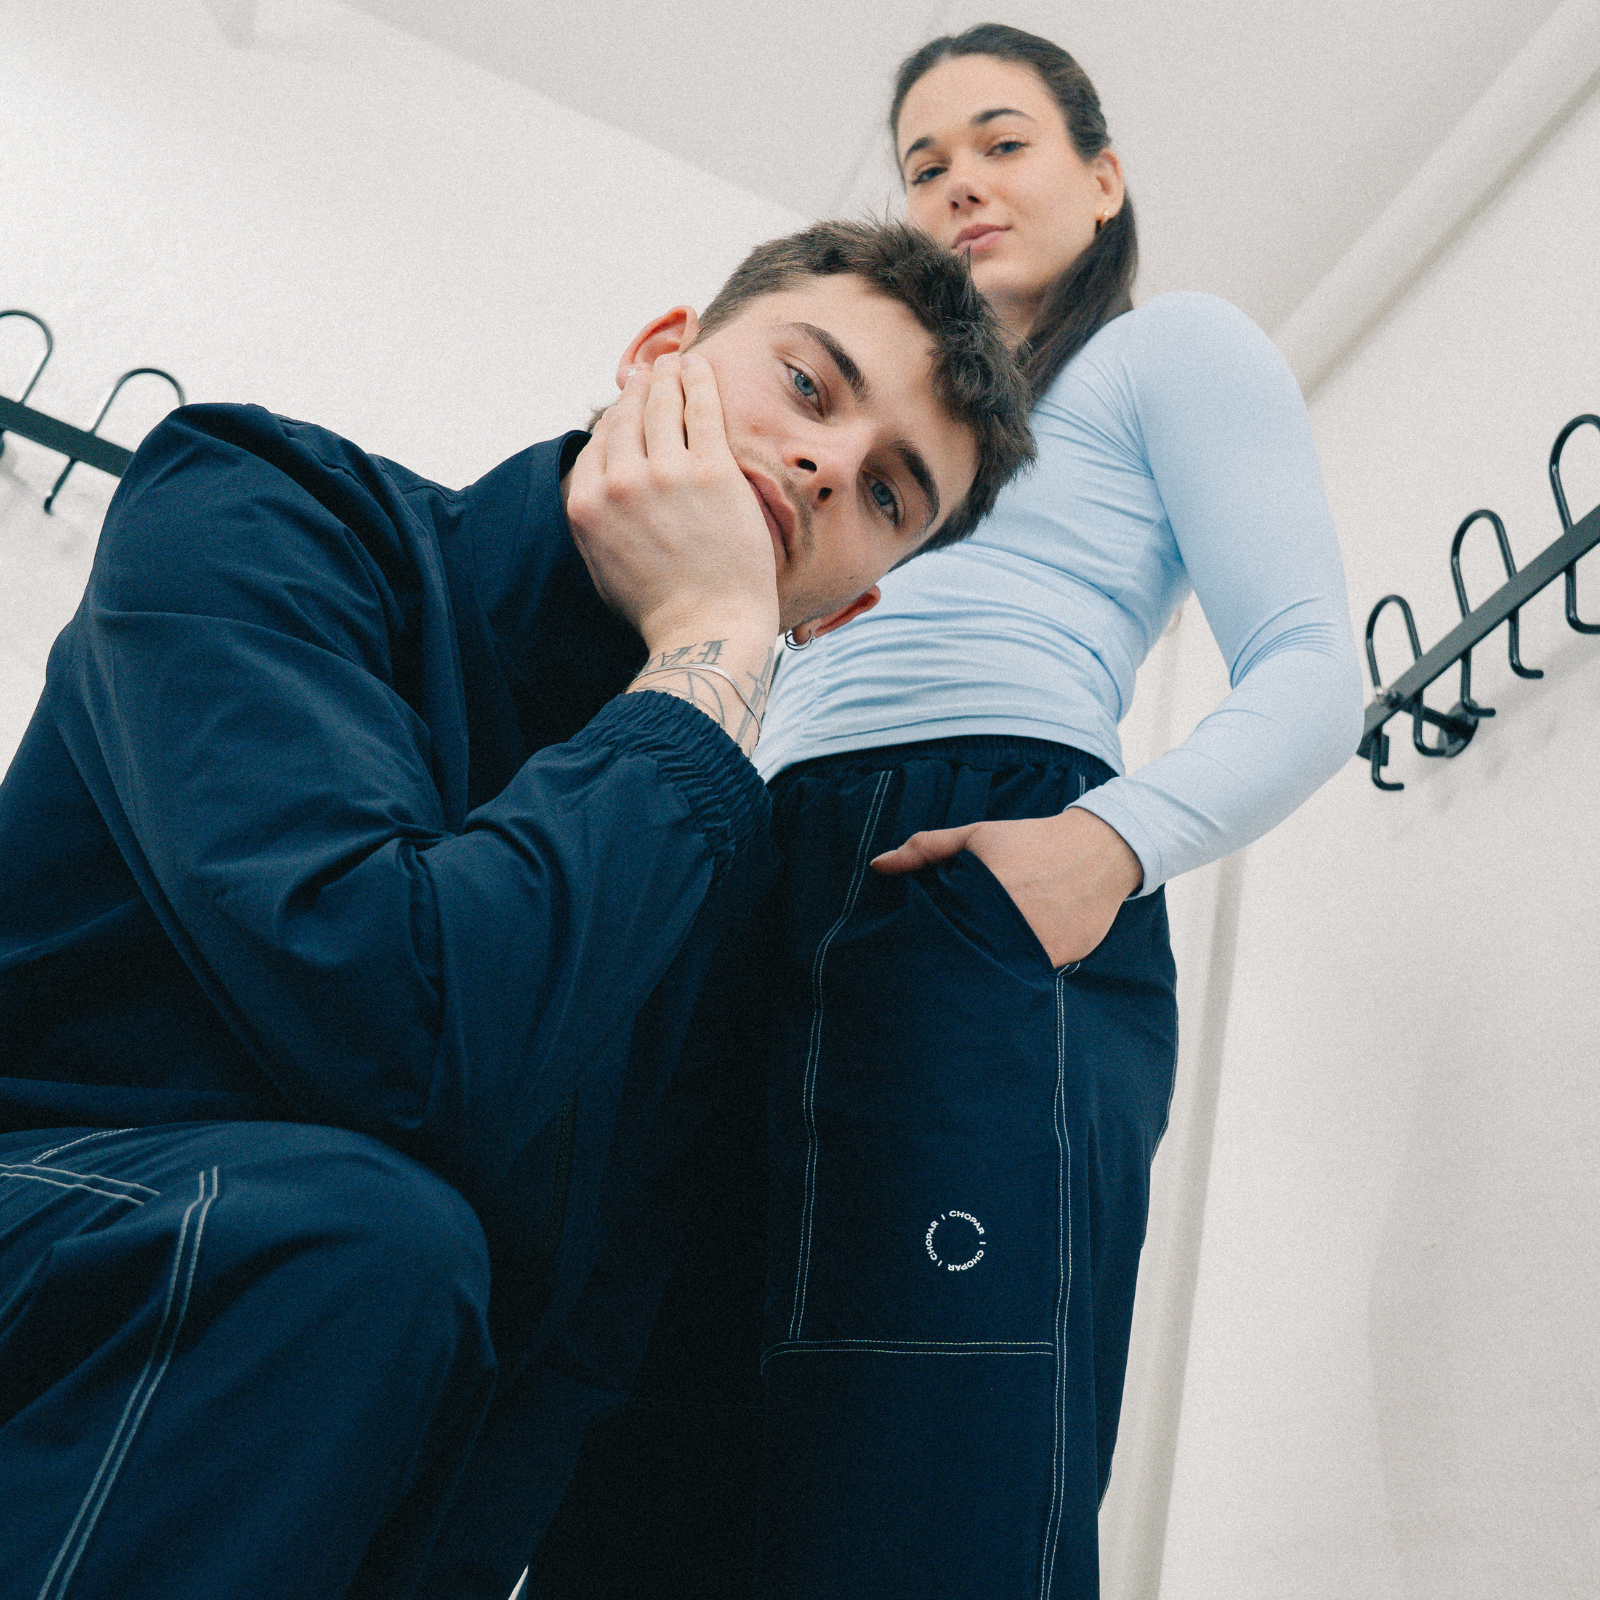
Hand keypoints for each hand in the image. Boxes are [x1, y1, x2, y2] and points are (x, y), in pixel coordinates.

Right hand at [565, 353, 779, 663]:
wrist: (707, 628)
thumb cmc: (660, 608)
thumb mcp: (603, 566)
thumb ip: (596, 521)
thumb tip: (597, 491)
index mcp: (587, 505)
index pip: (598, 443)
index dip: (615, 418)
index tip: (629, 406)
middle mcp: (620, 483)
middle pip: (626, 418)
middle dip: (640, 390)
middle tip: (654, 373)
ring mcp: (666, 473)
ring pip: (662, 404)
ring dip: (668, 375)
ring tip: (676, 363)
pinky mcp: (711, 470)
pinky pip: (702, 409)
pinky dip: (699, 380)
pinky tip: (701, 366)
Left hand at [871, 807, 1143, 967]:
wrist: (1099, 850)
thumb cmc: (1030, 840)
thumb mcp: (977, 836)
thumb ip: (926, 849)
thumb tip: (878, 864)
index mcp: (982, 892)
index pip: (942, 933)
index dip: (928, 944)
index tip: (917, 950)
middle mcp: (1010, 923)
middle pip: (966, 956)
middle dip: (953, 960)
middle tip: (942, 962)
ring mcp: (1037, 945)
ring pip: (996, 970)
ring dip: (985, 968)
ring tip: (973, 964)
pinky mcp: (1059, 958)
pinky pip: (1028, 973)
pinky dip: (1017, 971)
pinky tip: (1008, 963)